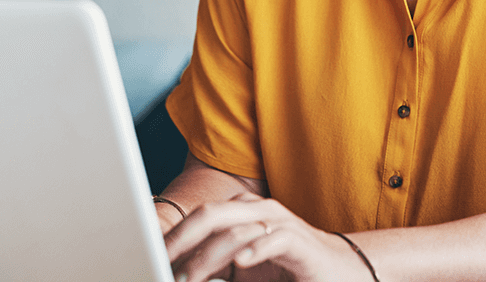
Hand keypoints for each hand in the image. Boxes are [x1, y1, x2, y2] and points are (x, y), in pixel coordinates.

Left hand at [162, 192, 372, 281]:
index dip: (171, 239)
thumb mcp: (240, 268)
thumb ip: (210, 267)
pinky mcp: (298, 240)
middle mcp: (256, 210)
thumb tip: (176, 273)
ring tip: (188, 278)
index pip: (197, 219)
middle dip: (179, 241)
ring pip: (234, 229)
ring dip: (207, 258)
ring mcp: (278, 221)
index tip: (148, 259)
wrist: (337, 271)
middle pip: (208, 216)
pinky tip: (240, 264)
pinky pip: (273, 239)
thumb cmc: (286, 269)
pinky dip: (254, 250)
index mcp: (238, 212)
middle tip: (159, 264)